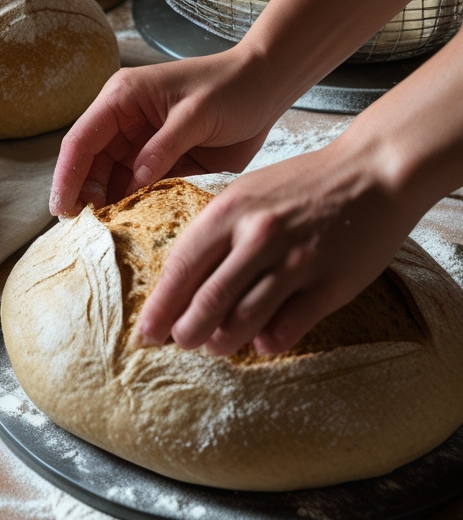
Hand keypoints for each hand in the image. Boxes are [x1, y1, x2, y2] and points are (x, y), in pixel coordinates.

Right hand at [49, 45, 286, 216]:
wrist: (267, 87)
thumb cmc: (231, 88)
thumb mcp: (196, 115)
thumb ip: (162, 149)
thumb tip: (131, 184)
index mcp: (122, 98)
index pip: (82, 139)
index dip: (68, 175)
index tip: (61, 209)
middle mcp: (124, 122)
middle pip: (91, 163)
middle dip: (85, 195)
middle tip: (85, 232)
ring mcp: (142, 144)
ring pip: (112, 180)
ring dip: (109, 205)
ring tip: (107, 235)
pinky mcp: (162, 162)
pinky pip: (139, 188)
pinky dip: (135, 207)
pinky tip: (134, 227)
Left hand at [136, 138, 420, 354]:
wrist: (373, 172)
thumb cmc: (303, 184)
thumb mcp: (248, 191)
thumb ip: (219, 231)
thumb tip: (188, 280)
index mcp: (230, 210)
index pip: (183, 267)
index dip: (161, 304)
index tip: (145, 330)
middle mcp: (259, 236)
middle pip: (209, 299)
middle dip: (186, 330)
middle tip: (179, 343)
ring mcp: (296, 261)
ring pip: (246, 317)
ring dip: (224, 340)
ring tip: (214, 347)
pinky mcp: (332, 283)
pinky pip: (291, 324)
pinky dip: (270, 340)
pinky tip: (261, 343)